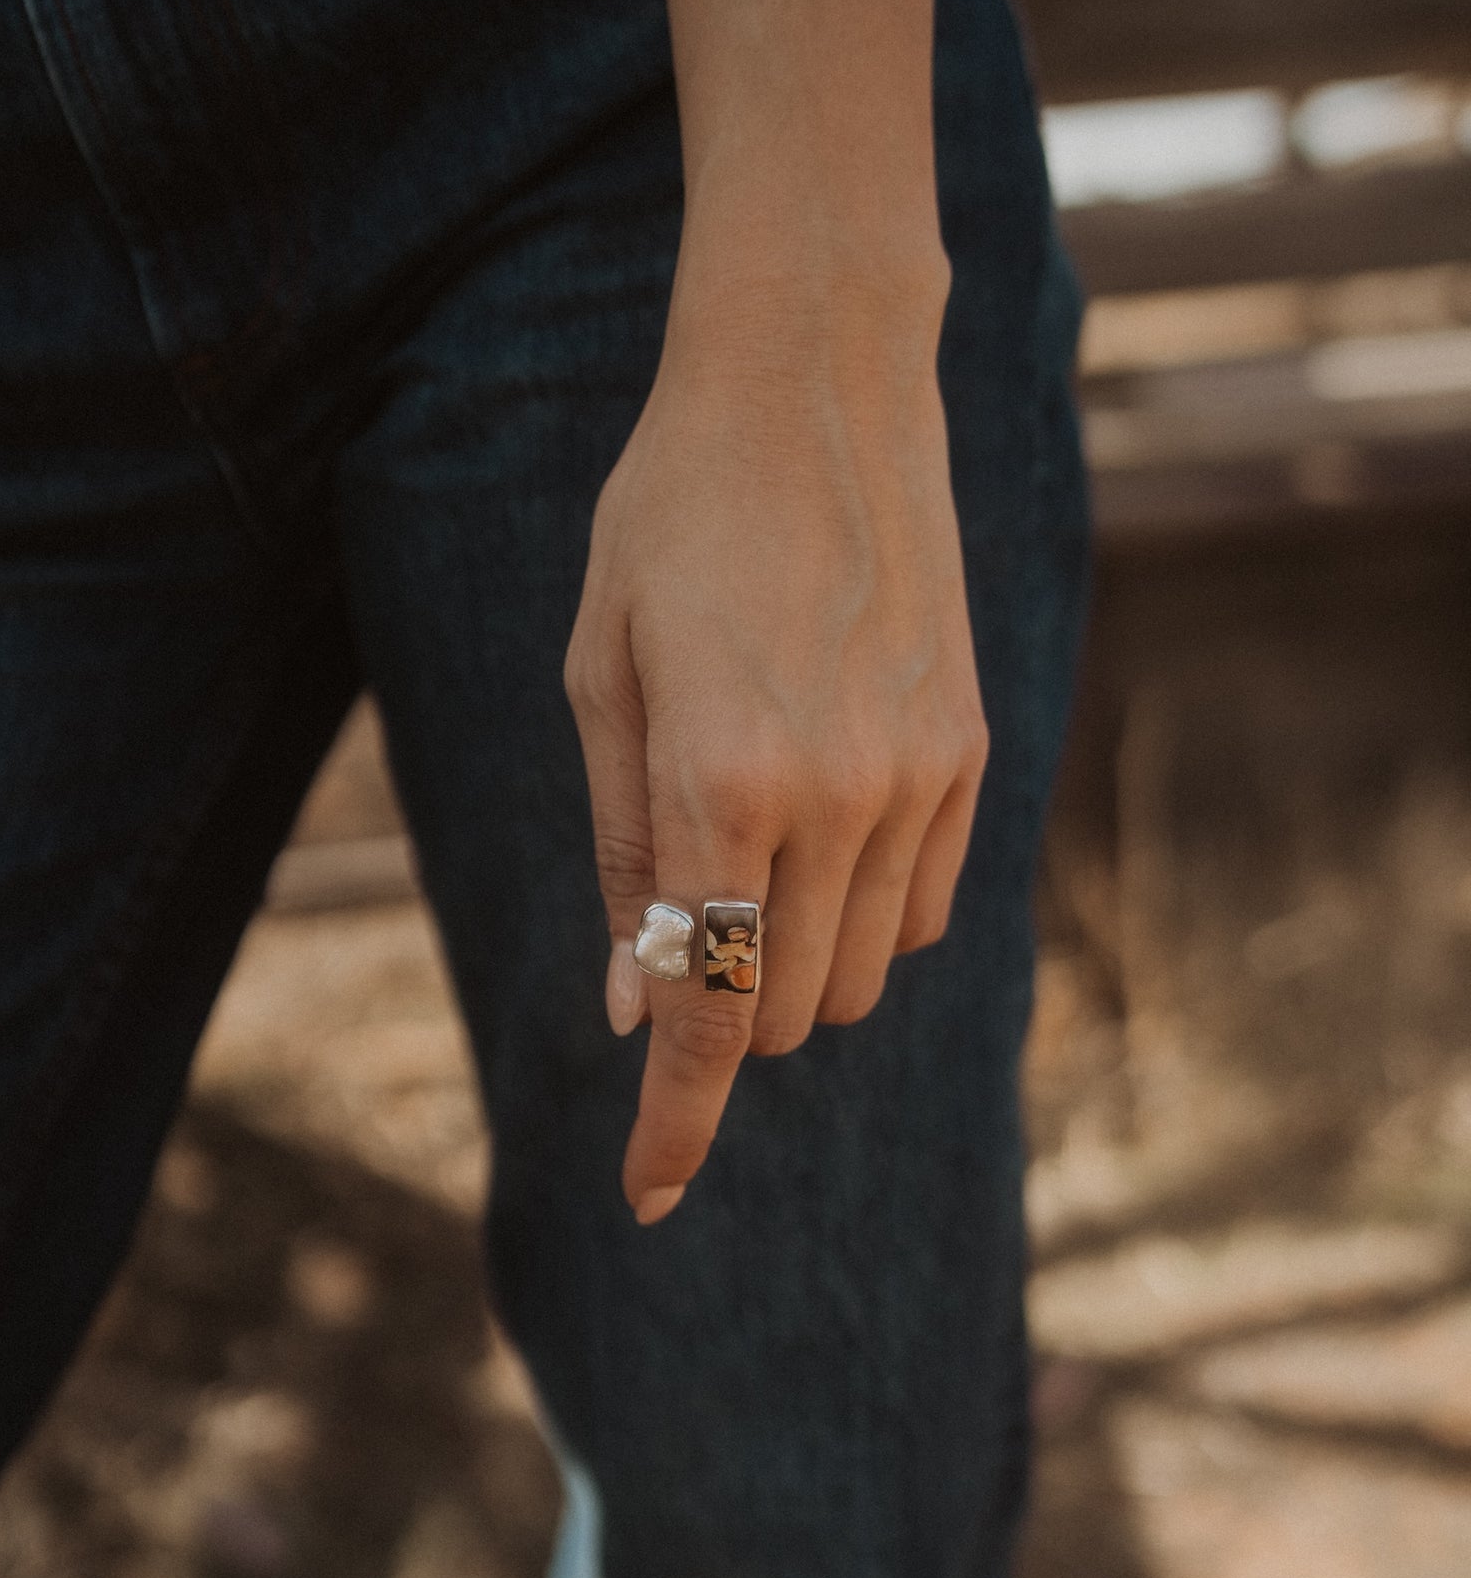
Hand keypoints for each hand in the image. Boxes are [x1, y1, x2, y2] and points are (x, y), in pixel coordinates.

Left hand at [564, 267, 986, 1223]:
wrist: (817, 380)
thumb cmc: (669, 520)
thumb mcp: (600, 679)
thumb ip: (622, 856)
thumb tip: (630, 1008)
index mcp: (719, 781)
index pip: (705, 1015)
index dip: (672, 1125)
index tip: (645, 1197)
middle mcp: (836, 797)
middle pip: (783, 1014)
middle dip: (718, 1016)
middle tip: (678, 936)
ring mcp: (922, 778)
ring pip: (859, 977)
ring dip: (791, 972)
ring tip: (748, 858)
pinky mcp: (976, 752)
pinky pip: (927, 914)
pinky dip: (865, 923)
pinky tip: (823, 841)